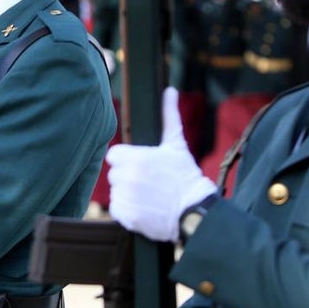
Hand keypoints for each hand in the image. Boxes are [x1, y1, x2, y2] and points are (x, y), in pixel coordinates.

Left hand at [106, 87, 216, 242]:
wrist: (195, 211)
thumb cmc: (185, 176)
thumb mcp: (176, 144)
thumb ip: (169, 116)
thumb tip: (170, 90)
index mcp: (136, 158)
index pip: (114, 155)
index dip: (126, 159)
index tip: (140, 165)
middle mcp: (129, 177)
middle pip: (114, 174)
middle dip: (128, 176)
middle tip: (148, 182)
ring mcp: (127, 198)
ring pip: (116, 192)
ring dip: (128, 194)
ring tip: (149, 196)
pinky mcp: (127, 217)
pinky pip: (117, 210)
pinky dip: (128, 211)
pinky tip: (145, 209)